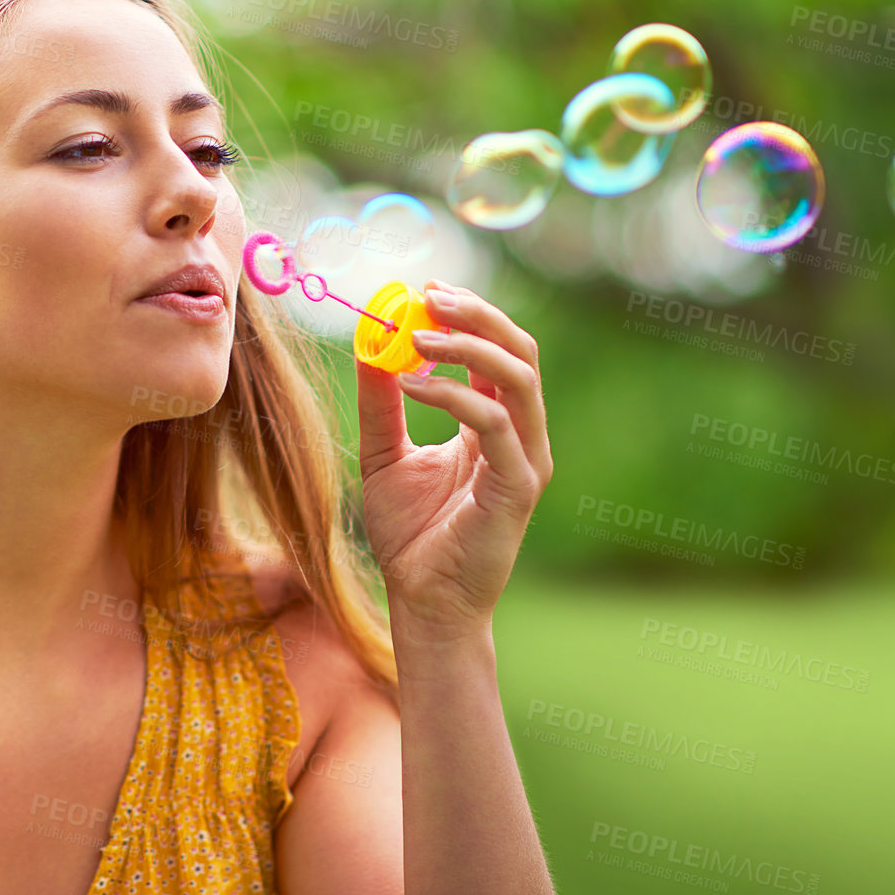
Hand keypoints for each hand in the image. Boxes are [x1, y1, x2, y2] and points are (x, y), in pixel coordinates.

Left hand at [356, 279, 553, 647]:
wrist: (424, 603)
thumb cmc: (411, 536)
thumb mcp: (384, 455)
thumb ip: (380, 403)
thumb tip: (368, 342)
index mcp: (497, 426)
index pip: (500, 352)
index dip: (470, 315)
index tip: (425, 291)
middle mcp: (522, 437)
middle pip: (521, 352)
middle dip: (478, 315)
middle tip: (429, 296)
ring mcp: (526, 461)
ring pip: (519, 378)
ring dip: (468, 346)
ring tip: (417, 337)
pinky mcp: (517, 487)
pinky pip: (492, 423)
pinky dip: (453, 394)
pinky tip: (411, 386)